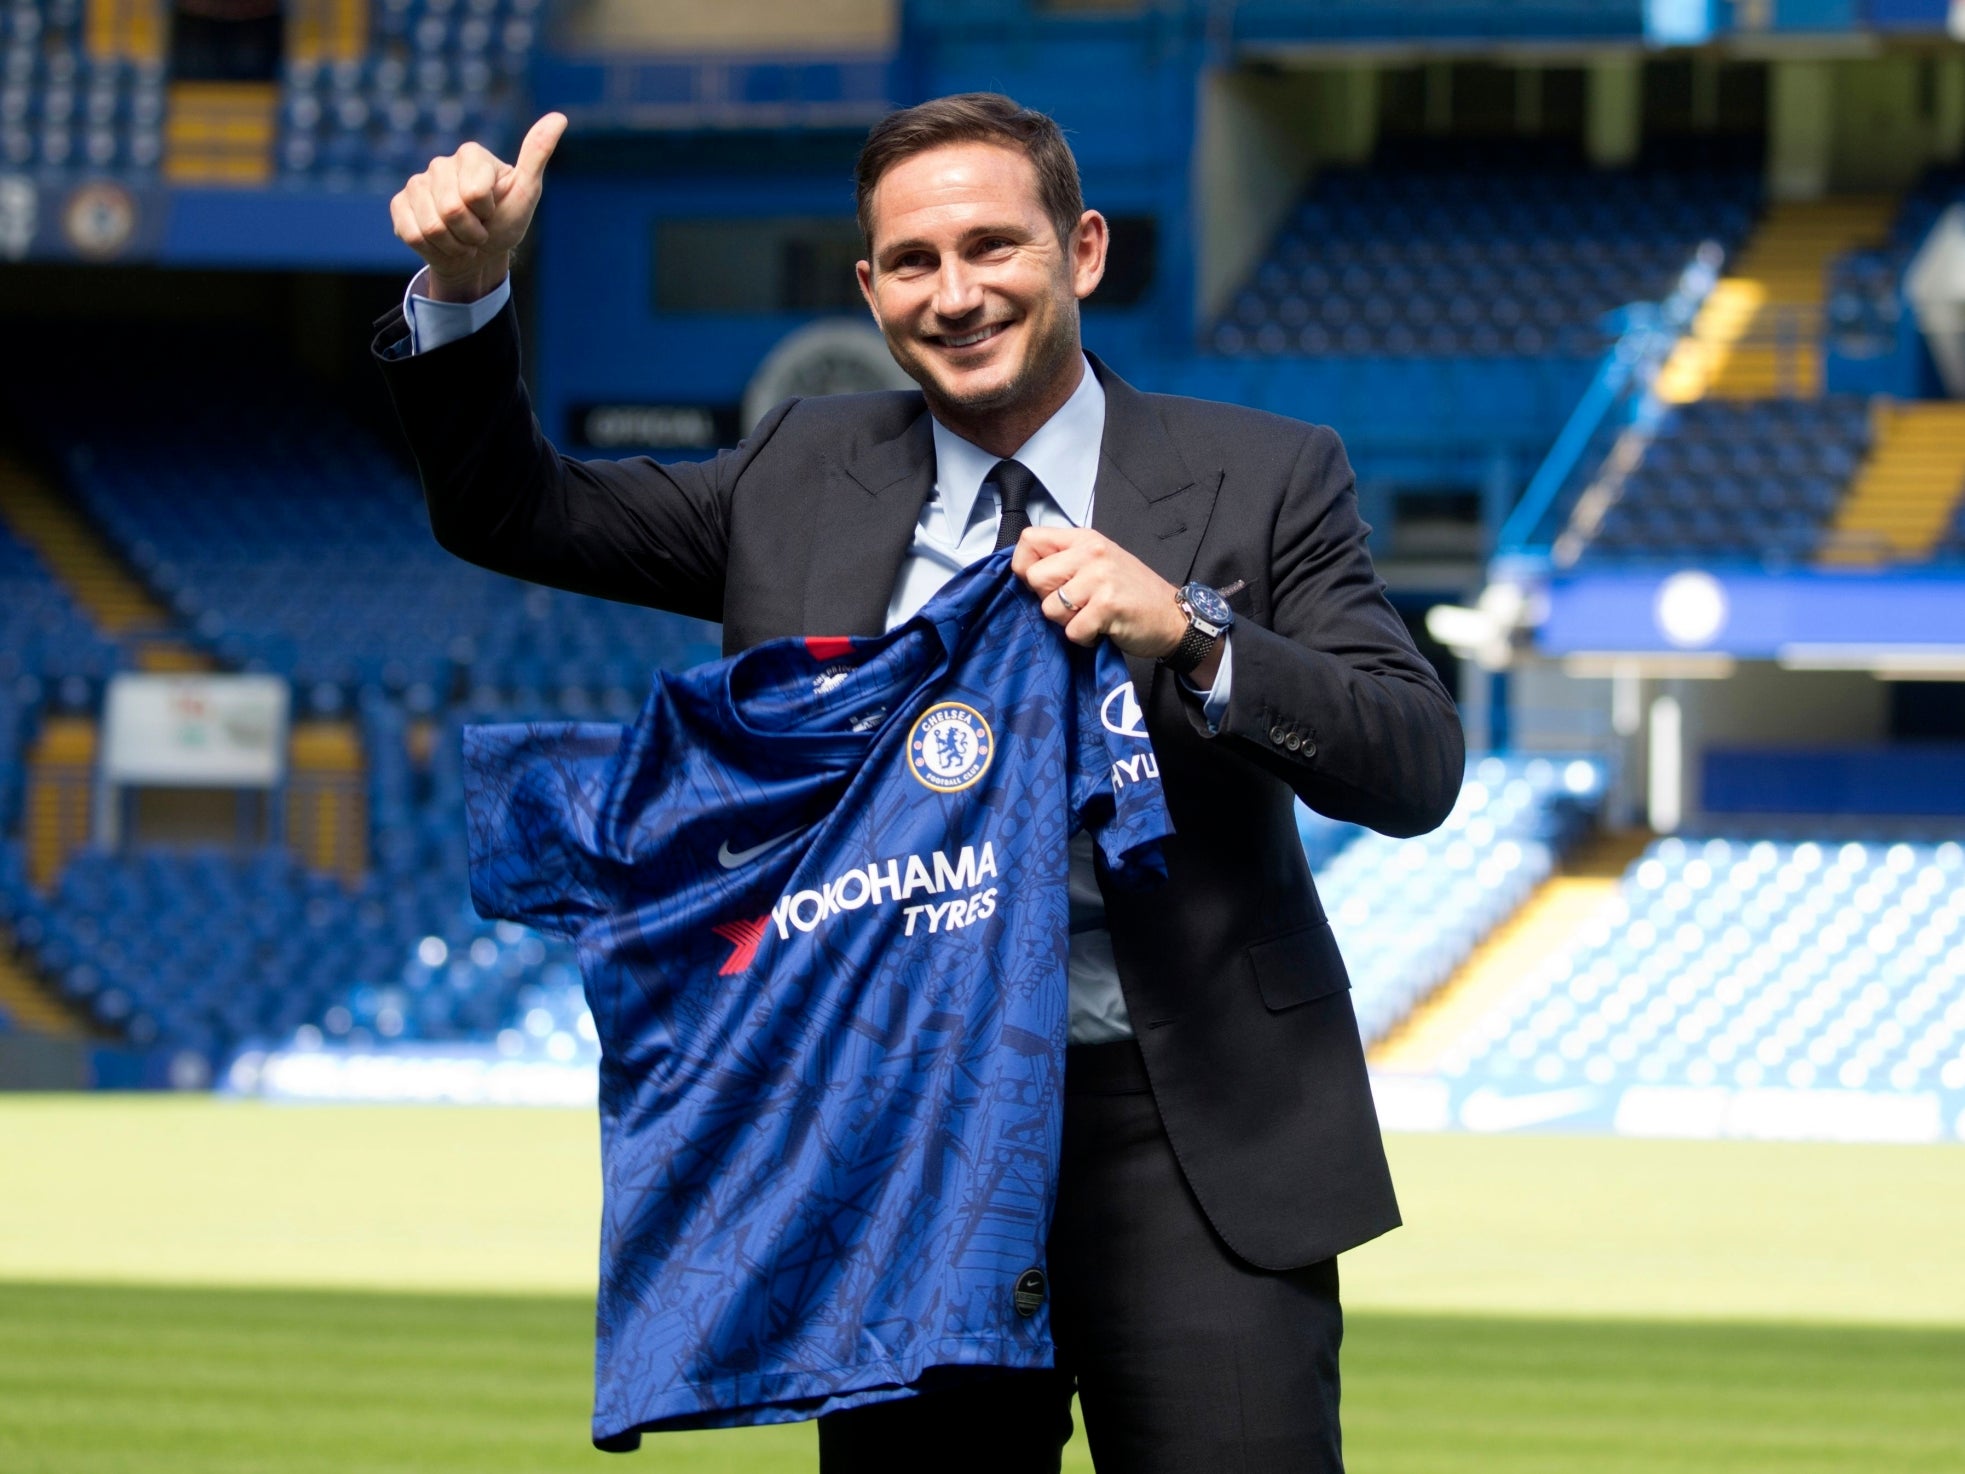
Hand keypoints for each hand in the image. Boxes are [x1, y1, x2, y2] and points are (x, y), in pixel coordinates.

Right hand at [390, 112, 567, 302]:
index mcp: (471, 154)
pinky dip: (431, 247)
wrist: (478, 253)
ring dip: (453, 243)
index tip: (494, 212)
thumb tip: (559, 118)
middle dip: (471, 233)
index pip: (474, 193)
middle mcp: (441, 164)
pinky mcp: (399, 204)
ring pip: (431, 226)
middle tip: (479, 231)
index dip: (487, 213)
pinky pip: (411, 232)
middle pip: (451, 211)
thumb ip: (537, 155)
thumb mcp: (526, 192)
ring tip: (462, 237)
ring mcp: (417, 183)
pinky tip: (441, 240)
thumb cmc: (505, 221)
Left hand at [1010, 526, 1185, 658]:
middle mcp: (1091, 553)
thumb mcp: (1099, 563)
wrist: (1173, 617)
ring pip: (1049, 607)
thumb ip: (1065, 561)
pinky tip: (1101, 629)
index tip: (1043, 583)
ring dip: (1067, 622)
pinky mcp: (1107, 606)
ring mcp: (1100, 578)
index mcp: (1085, 539)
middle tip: (1075, 605)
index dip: (1025, 566)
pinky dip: (1084, 638)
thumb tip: (1025, 573)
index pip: (1029, 540)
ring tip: (1090, 617)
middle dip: (1048, 599)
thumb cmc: (1133, 593)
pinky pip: (1072, 631)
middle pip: (1034, 577)